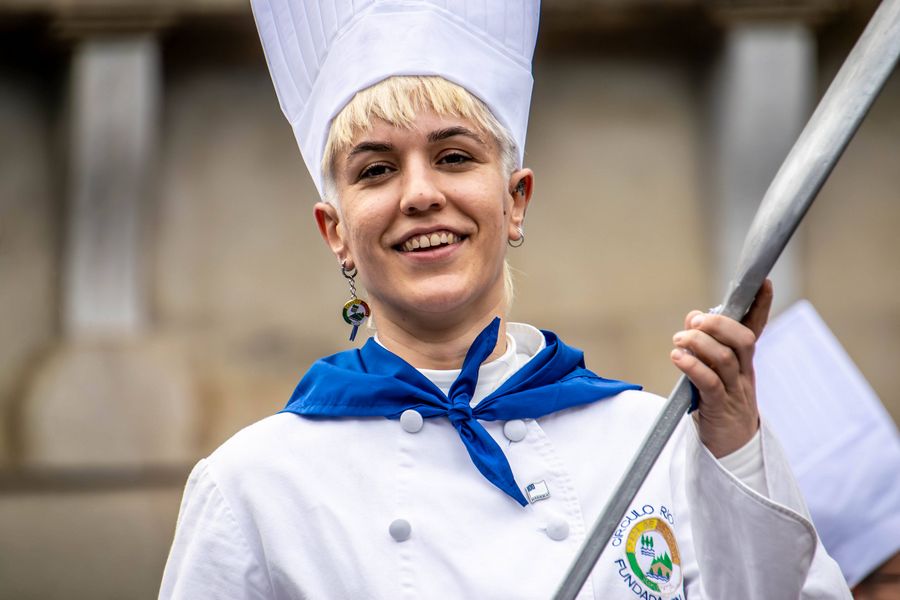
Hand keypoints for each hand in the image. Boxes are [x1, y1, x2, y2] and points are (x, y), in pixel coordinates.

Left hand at [670, 279, 773, 457]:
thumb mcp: (715, 372)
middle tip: (695, 322)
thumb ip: (704, 344)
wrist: (733, 449)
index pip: (755, 328)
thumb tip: (693, 317)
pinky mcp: (719, 408)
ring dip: (699, 344)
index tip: (763, 281)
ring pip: (725, 359)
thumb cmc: (719, 404)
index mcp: (744, 362)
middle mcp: (744, 374)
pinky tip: (677, 358)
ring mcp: (734, 391)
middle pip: (742, 340)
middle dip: (719, 324)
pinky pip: (710, 383)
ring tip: (678, 341)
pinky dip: (693, 366)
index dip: (761, 305)